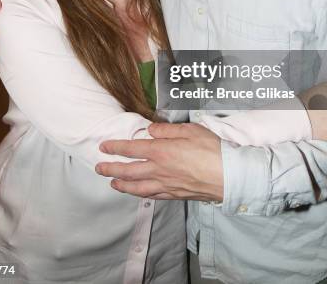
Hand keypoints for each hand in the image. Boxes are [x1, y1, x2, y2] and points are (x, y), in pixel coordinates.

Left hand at [96, 122, 223, 200]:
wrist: (228, 176)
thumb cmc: (212, 150)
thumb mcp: (190, 130)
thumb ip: (167, 129)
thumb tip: (150, 130)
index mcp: (161, 151)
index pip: (132, 148)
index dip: (116, 147)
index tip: (104, 146)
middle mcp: (159, 169)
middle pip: (129, 170)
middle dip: (111, 168)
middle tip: (99, 168)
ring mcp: (166, 184)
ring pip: (137, 186)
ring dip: (122, 184)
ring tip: (112, 183)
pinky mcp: (175, 195)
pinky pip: (152, 195)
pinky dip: (140, 194)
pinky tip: (137, 193)